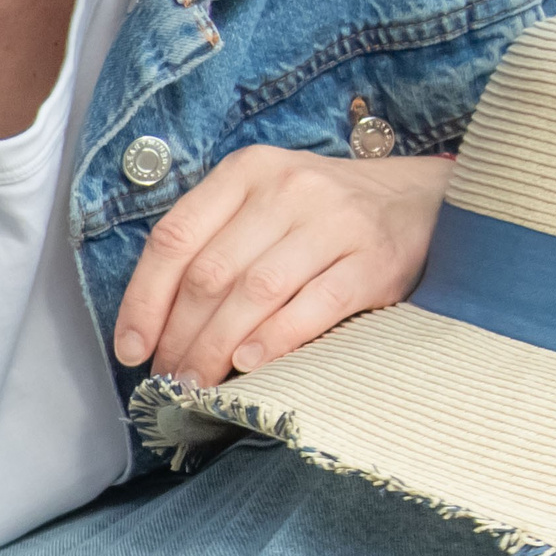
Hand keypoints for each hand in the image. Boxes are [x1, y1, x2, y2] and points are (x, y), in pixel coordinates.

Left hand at [113, 147, 453, 386]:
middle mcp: (288, 189)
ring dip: (217, 347)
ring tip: (198, 382)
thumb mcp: (261, 206)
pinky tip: (250, 366)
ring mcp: (335, 221)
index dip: (143, 301)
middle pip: (211, 274)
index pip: (173, 239)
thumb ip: (211, 246)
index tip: (131, 350)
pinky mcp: (376, 259)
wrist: (424, 201)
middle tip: (168, 377)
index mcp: (246, 172)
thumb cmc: (320, 216)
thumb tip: (152, 326)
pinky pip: (314, 305)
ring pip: (255, 293)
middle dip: (179, 337)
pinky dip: (275, 339)